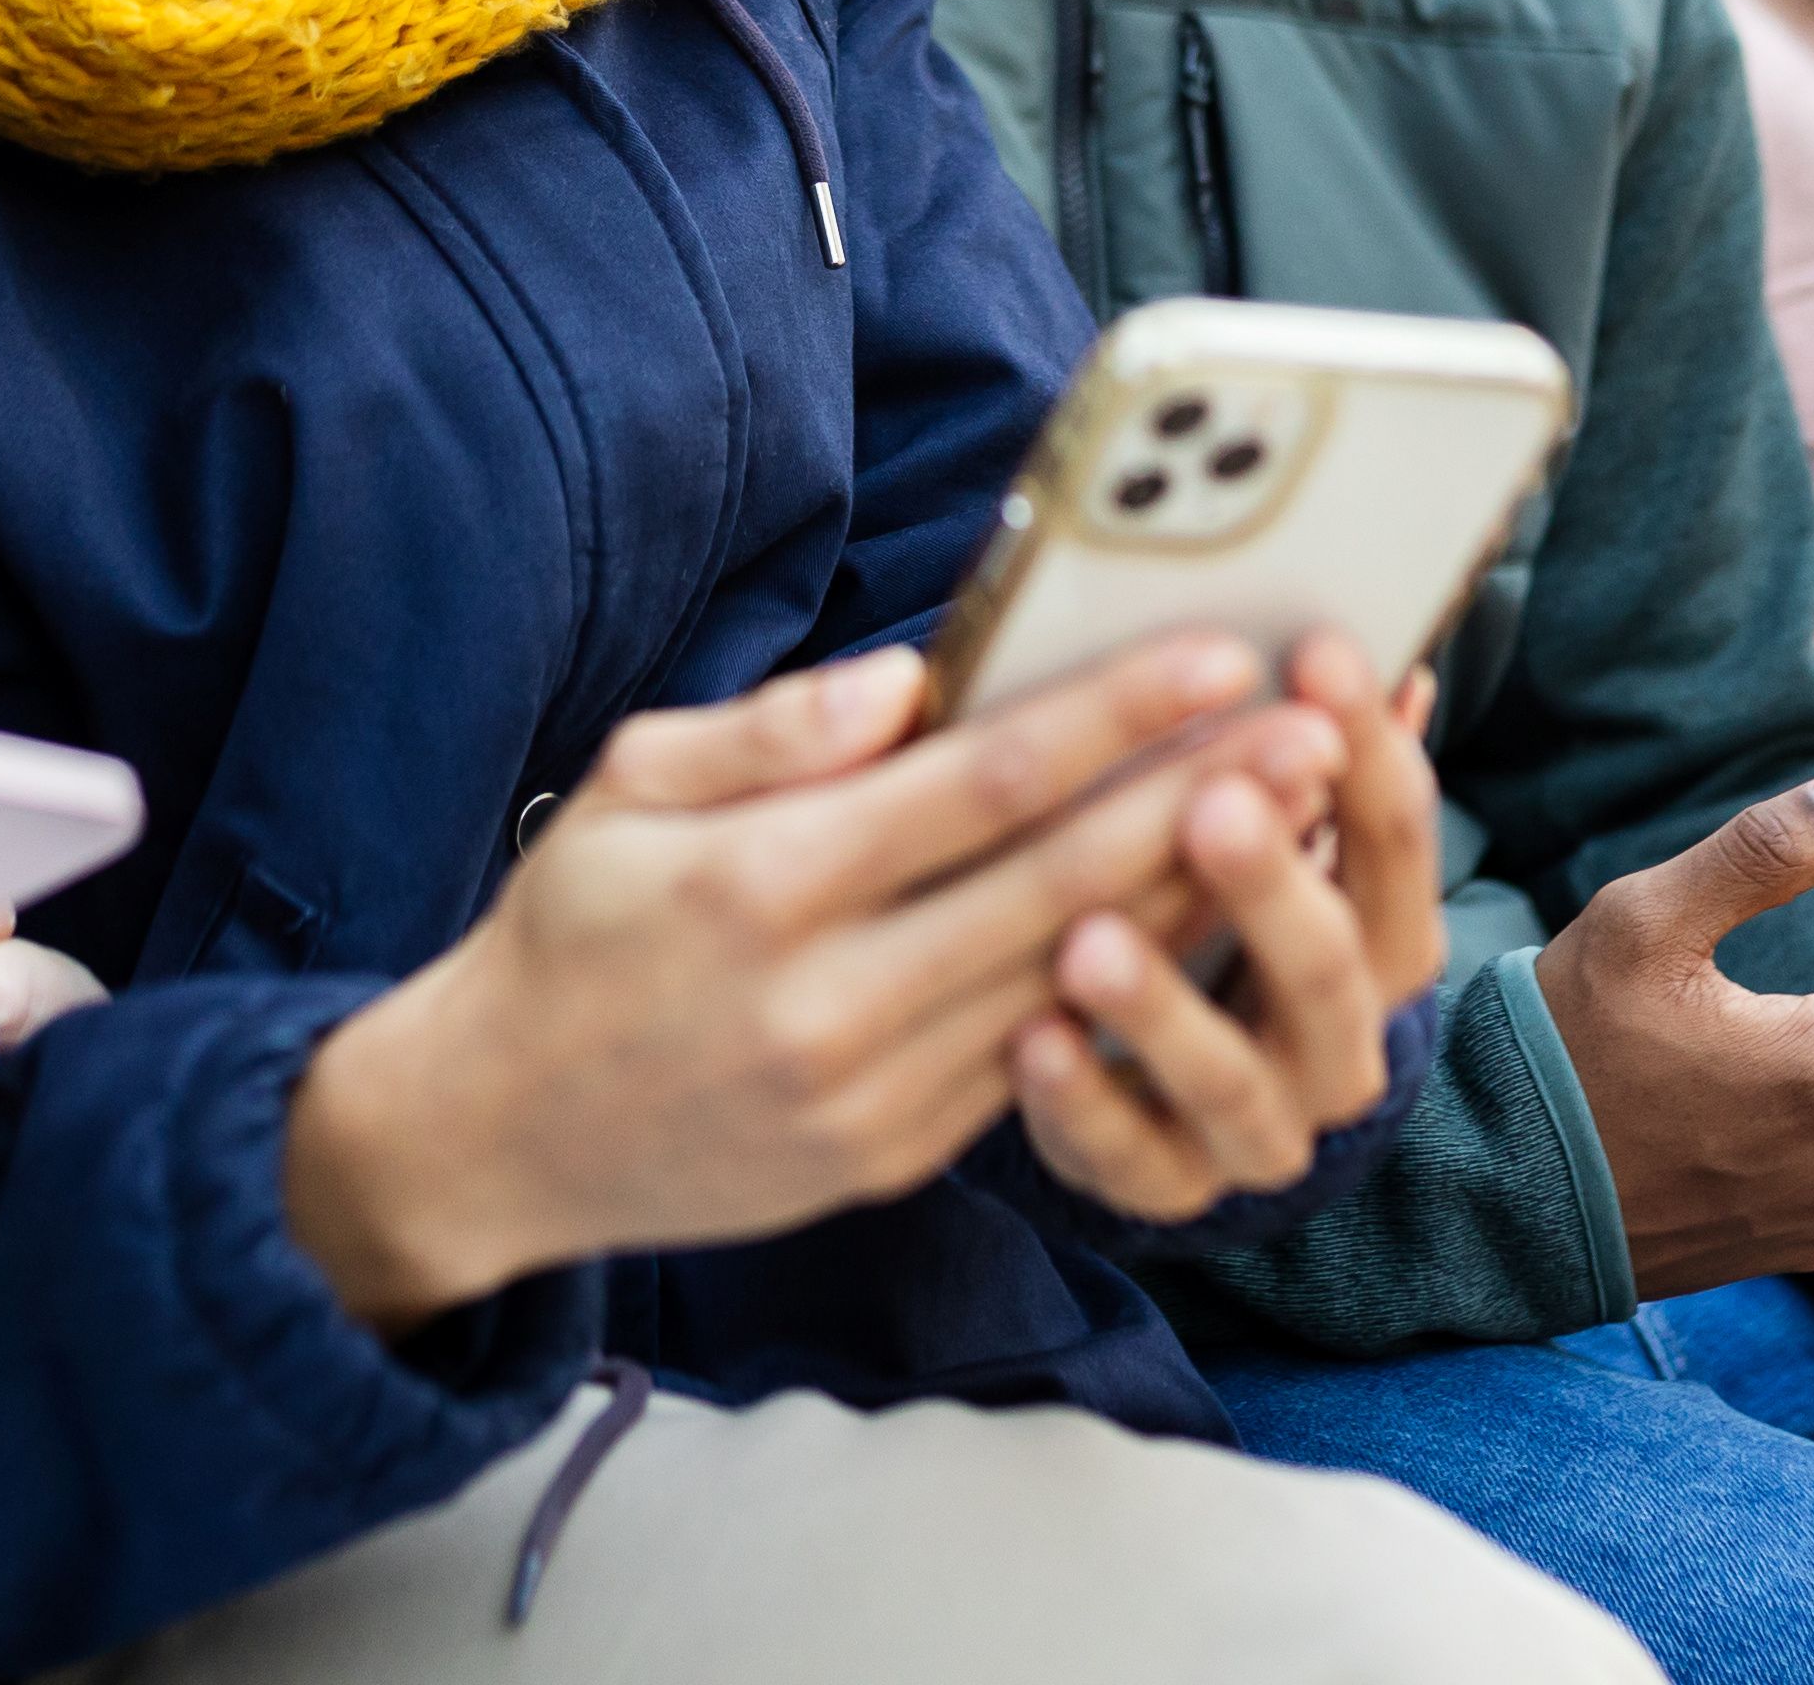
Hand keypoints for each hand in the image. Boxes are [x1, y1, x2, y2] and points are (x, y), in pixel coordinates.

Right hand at [278, 635, 1349, 1326]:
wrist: (496, 1134)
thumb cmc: (568, 929)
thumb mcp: (627, 787)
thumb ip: (772, 728)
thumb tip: (912, 679)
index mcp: (761, 885)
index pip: (977, 788)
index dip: (1109, 720)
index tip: (1217, 657)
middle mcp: (826, 1000)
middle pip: (1058, 887)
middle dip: (1201, 803)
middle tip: (1317, 730)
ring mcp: (866, 1094)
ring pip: (1070, 980)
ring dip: (1197, 898)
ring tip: (1300, 817)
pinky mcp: (890, 1156)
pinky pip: (1037, 1060)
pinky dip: (1132, 989)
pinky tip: (1207, 924)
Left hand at [1010, 632, 1449, 1218]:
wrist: (1201, 1097)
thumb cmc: (1227, 915)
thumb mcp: (1283, 836)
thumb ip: (1321, 756)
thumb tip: (1401, 657)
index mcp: (1384, 934)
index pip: (1395, 835)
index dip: (1365, 745)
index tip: (1315, 649)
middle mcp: (1346, 1039)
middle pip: (1327, 964)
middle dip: (1270, 882)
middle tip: (1211, 802)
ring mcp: (1264, 1126)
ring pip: (1228, 1077)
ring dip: (1160, 1008)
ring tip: (1089, 942)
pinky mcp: (1170, 1184)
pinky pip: (1130, 1154)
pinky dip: (1079, 1100)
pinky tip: (1031, 1039)